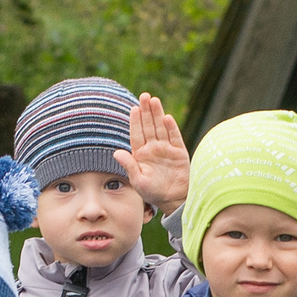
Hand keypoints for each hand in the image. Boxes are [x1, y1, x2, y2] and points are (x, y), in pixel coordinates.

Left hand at [116, 92, 190, 213]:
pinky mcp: (179, 152)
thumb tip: (116, 152)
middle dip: (146, 111)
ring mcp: (166, 149)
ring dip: (157, 114)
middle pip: (148, 126)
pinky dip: (171, 128)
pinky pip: (174, 137)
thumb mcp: (138, 181)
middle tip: (144, 96)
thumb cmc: (153, 192)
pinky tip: (167, 118)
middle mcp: (153, 148)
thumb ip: (129, 165)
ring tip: (154, 100)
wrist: (174, 200)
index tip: (133, 108)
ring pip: (161, 127)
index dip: (135, 121)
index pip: (137, 134)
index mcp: (141, 154)